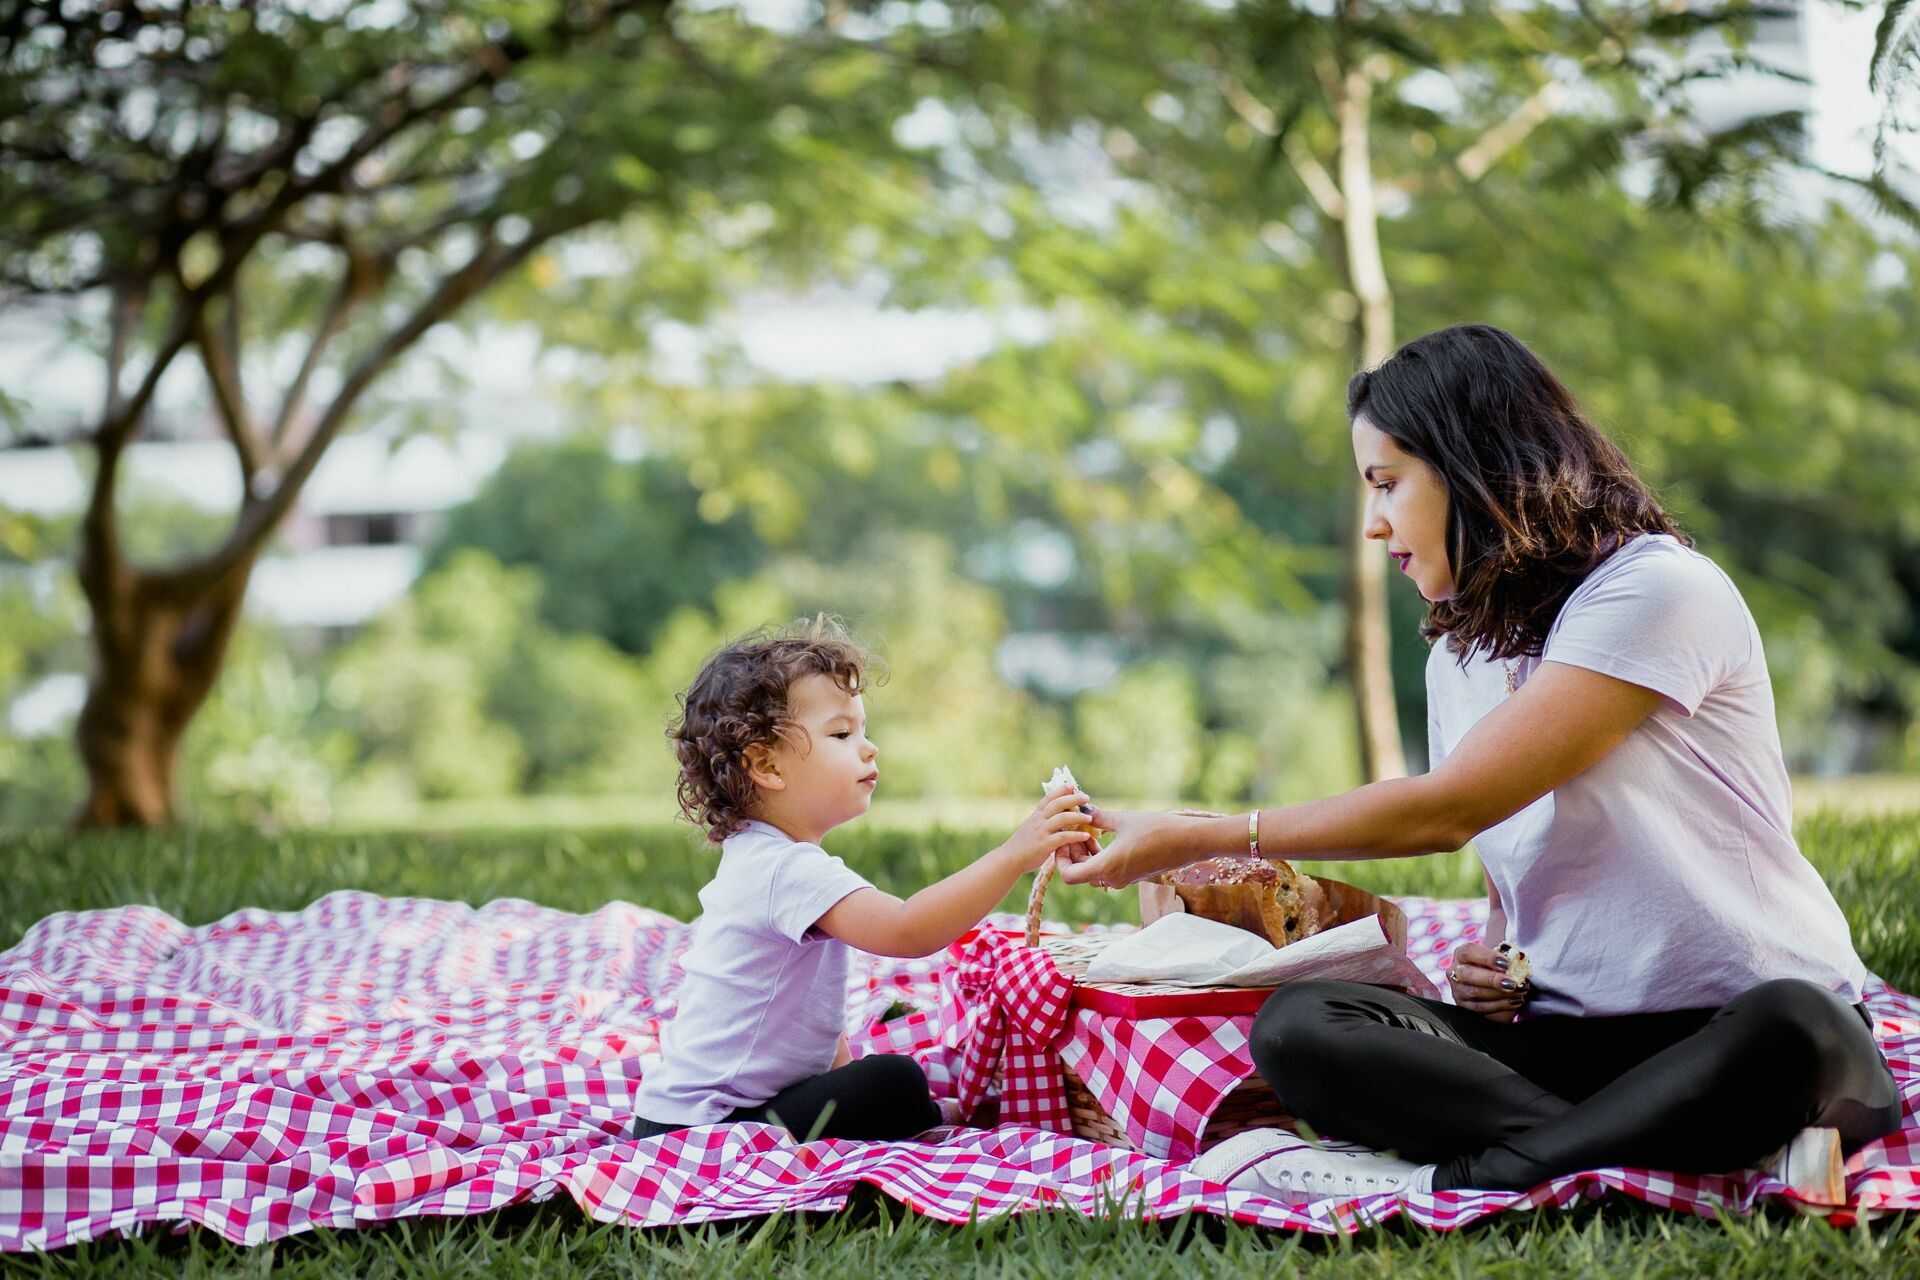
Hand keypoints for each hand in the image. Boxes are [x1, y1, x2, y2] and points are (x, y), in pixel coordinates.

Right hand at [995, 786, 1099, 873]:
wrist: (1009, 859)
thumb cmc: (1022, 846)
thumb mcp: (1031, 828)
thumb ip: (1043, 822)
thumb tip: (1058, 817)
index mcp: (1036, 815)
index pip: (1049, 797)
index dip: (1060, 790)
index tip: (1072, 786)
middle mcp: (1039, 820)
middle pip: (1058, 803)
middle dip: (1073, 799)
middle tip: (1086, 798)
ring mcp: (1042, 831)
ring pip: (1063, 818)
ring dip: (1078, 817)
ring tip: (1090, 818)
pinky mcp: (1045, 844)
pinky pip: (1064, 837)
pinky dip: (1076, 835)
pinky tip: (1086, 835)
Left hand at [1055, 807, 1214, 889]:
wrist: (1191, 841)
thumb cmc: (1159, 829)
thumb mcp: (1124, 819)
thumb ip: (1099, 817)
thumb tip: (1081, 810)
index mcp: (1106, 868)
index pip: (1069, 876)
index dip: (1061, 859)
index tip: (1064, 838)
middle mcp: (1113, 879)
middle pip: (1080, 874)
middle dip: (1073, 853)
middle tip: (1075, 829)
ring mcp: (1125, 879)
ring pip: (1094, 873)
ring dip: (1088, 854)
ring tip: (1091, 830)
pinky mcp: (1134, 875)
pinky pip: (1109, 870)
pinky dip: (1102, 856)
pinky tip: (1106, 835)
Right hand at [1446, 942, 1528, 1022]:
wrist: (1495, 986)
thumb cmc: (1498, 968)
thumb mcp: (1500, 960)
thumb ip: (1507, 960)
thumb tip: (1518, 963)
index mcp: (1462, 955)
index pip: (1468, 952)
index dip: (1487, 957)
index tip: (1506, 963)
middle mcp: (1455, 972)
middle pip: (1467, 974)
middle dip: (1492, 979)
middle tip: (1512, 983)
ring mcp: (1458, 991)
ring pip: (1474, 993)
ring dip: (1500, 994)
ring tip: (1518, 993)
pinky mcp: (1464, 1007)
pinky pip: (1481, 1008)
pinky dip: (1500, 1005)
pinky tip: (1514, 1002)